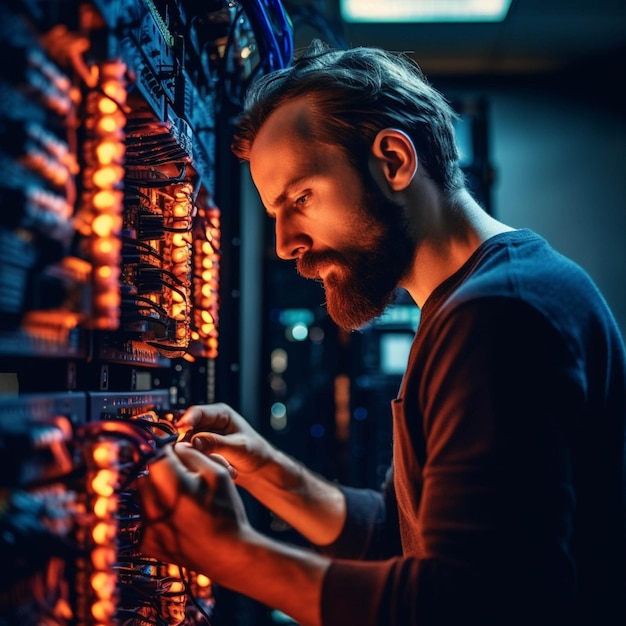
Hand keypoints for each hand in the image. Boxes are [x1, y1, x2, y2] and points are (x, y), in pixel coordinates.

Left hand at [137, 442, 250, 575]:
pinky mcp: (147, 543)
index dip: (166, 451)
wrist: (228, 555)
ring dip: (156, 492)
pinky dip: (157, 514)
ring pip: (142, 497)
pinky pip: (144, 518)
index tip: (174, 453)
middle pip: (145, 476)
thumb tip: (176, 447)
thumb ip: (193, 455)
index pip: (156, 455)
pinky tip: (176, 519)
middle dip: (159, 472)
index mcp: (173, 486)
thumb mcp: (218, 475)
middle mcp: (155, 507)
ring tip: (179, 499)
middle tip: (179, 477)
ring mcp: (149, 528)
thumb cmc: (226, 512)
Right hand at [176, 403, 274, 485]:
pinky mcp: (201, 450)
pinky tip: (208, 467)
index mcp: (221, 414)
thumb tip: (194, 441)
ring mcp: (204, 437)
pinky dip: (195, 461)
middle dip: (186, 440)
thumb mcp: (238, 447)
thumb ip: (216, 443)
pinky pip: (190, 454)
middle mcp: (210, 423)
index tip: (180, 431)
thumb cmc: (255, 453)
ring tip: (208, 462)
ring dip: (192, 453)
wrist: (259, 470)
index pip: (197, 412)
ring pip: (186, 442)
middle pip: (187, 427)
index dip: (186, 421)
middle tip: (185, 452)